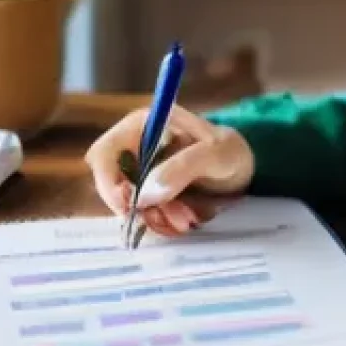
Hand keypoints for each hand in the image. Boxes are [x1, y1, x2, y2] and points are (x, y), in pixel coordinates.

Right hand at [84, 104, 254, 237]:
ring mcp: (140, 171)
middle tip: (162, 217)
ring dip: (152, 216)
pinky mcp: (148, 192)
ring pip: (127, 203)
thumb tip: (147, 193)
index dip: (107, 181)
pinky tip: (184, 218)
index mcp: (143, 124)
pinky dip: (160, 220)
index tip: (128, 205)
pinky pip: (142, 213)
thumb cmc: (229, 150)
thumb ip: (183, 167)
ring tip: (186, 218)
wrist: (241, 167)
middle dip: (135, 206)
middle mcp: (134, 147)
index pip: (104, 152)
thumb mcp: (215, 154)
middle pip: (111, 183)